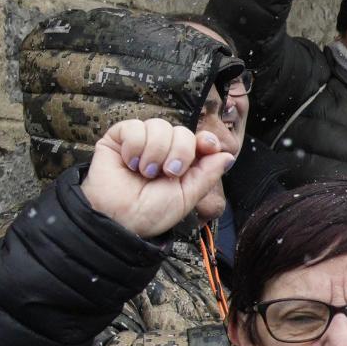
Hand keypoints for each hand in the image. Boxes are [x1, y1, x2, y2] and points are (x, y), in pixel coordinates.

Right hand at [81, 119, 233, 237]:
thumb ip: (207, 174)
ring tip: (146, 173)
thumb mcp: (187, 196)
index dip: (206, 140)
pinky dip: (135, 146)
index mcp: (182, 163)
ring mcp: (141, 142)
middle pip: (182, 131)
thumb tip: (228, 155)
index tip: (208, 146)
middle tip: (167, 173)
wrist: (120, 219)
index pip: (200, 140)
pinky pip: (135, 126)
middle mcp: (163, 149)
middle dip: (179, 152)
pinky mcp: (118, 138)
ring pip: (160, 126)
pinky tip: (130, 163)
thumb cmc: (151, 213)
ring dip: (156, 151)